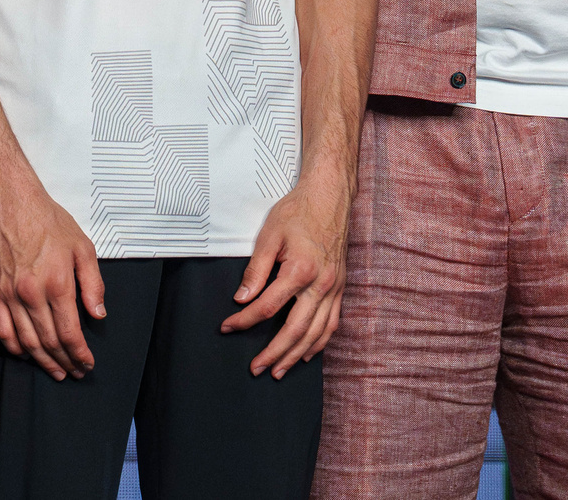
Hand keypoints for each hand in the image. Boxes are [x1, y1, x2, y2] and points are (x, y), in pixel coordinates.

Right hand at [0, 171, 105, 380]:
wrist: (14, 206)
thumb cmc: (50, 224)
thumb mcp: (83, 248)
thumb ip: (93, 284)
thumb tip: (98, 314)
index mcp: (57, 283)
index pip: (70, 332)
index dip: (80, 354)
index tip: (87, 364)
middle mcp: (32, 294)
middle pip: (49, 342)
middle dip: (65, 362)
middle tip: (75, 372)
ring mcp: (10, 296)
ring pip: (27, 341)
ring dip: (42, 361)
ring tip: (55, 371)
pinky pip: (3, 330)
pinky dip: (15, 348)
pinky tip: (26, 354)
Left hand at [222, 175, 348, 376]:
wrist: (329, 197)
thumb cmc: (298, 212)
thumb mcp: (269, 235)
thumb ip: (255, 270)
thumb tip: (242, 299)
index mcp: (299, 271)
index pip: (267, 306)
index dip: (244, 320)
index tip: (228, 327)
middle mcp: (320, 284)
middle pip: (295, 330)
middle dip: (273, 353)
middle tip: (256, 369)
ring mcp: (333, 288)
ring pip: (316, 333)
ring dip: (296, 355)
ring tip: (279, 371)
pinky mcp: (340, 288)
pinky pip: (332, 324)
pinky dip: (319, 342)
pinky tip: (307, 353)